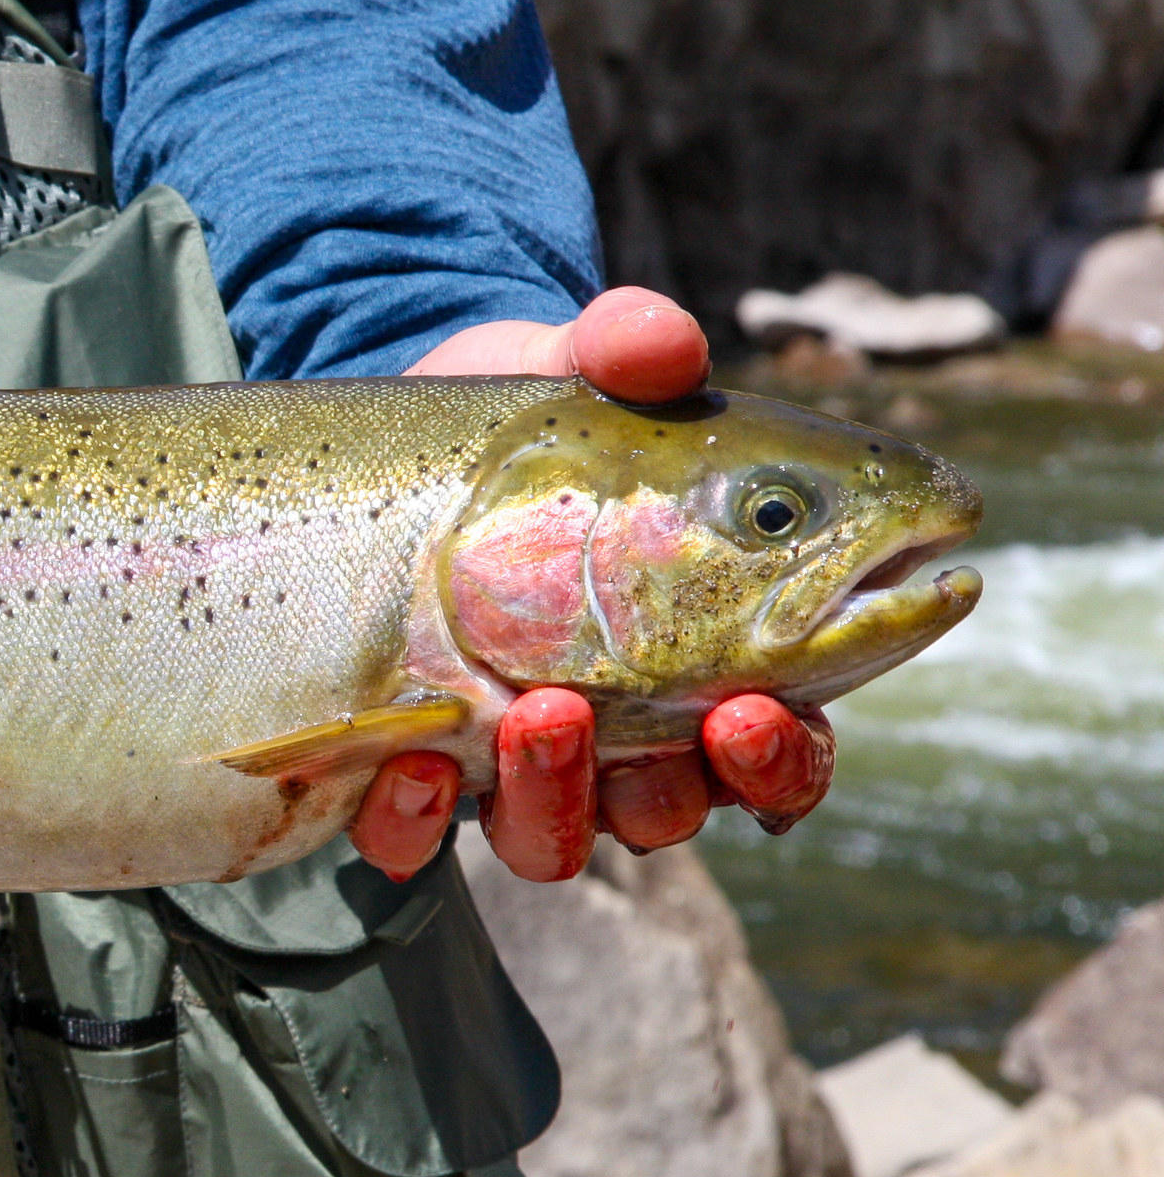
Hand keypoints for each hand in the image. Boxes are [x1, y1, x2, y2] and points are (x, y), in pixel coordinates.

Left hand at [348, 289, 835, 883]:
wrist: (388, 453)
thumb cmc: (517, 424)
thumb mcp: (568, 370)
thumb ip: (624, 347)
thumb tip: (663, 338)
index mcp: (703, 658)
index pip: (781, 743)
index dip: (787, 753)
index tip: (765, 706)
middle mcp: (618, 731)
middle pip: (690, 807)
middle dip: (706, 783)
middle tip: (710, 724)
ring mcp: (506, 758)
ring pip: (559, 837)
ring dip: (561, 794)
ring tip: (541, 713)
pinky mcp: (402, 766)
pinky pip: (412, 838)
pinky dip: (416, 818)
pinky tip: (412, 762)